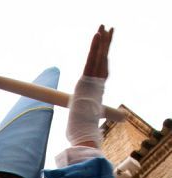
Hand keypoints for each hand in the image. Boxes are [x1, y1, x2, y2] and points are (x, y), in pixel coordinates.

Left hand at [66, 25, 113, 147]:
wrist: (84, 132)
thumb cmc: (81, 132)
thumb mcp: (81, 123)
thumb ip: (81, 123)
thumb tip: (80, 137)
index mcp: (96, 92)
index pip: (101, 73)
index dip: (103, 61)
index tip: (105, 51)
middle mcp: (97, 85)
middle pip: (102, 61)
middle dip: (105, 45)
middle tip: (109, 31)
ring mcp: (94, 82)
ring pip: (99, 57)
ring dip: (102, 42)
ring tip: (105, 27)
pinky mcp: (87, 80)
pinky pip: (91, 60)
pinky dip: (95, 47)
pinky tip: (98, 34)